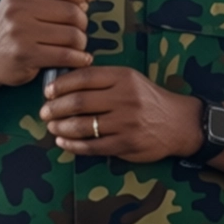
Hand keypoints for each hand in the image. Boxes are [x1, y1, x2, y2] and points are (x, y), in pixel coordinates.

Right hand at [0, 0, 101, 88]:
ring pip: (72, 35)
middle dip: (82, 23)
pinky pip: (66, 55)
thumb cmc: (14, 29)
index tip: (81, 5)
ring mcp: (20, 32)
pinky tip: (78, 58)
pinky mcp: (25, 55)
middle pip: (70, 11)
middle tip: (77, 30)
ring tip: (75, 46)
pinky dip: (79, 58)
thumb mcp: (31, 4)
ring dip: (80, 43)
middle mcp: (16, 8)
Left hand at [40, 66, 203, 164]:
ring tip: (52, 127)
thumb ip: (101, 79)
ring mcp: (126, 123)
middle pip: (79, 102)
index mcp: (123, 78)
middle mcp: (125, 99)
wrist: (179, 123)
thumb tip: (62, 83)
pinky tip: (63, 142)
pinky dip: (73, 145)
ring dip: (60, 128)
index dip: (60, 85)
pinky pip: (92, 146)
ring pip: (82, 126)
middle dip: (55, 108)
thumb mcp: (129, 79)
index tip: (47, 92)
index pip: (83, 78)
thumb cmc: (146, 99)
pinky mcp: (127, 144)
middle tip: (44, 112)